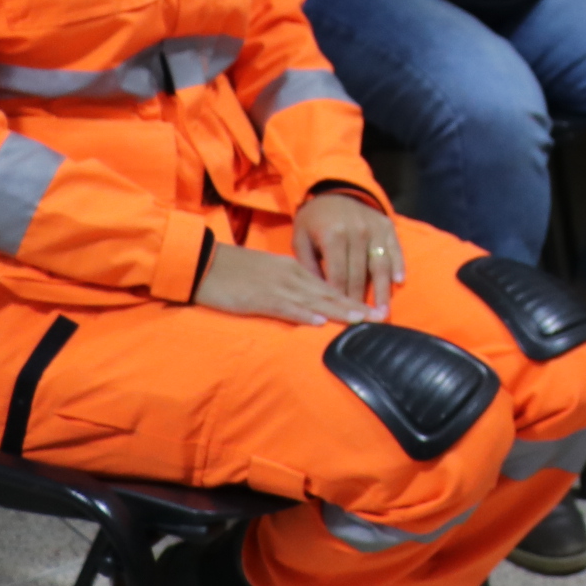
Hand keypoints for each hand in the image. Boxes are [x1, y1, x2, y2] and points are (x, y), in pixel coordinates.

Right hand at [194, 241, 378, 325]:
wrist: (204, 263)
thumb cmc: (235, 271)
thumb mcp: (271, 274)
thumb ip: (292, 285)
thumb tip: (314, 303)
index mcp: (295, 269)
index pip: (331, 286)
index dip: (354, 299)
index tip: (375, 310)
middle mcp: (292, 276)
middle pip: (331, 292)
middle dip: (356, 306)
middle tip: (381, 317)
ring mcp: (277, 286)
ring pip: (315, 299)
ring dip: (339, 310)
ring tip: (362, 320)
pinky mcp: (259, 298)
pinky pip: (285, 307)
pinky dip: (303, 314)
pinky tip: (319, 322)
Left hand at [294, 190, 400, 315]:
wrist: (333, 191)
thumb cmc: (313, 221)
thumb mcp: (300, 240)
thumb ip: (308, 265)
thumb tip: (318, 294)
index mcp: (332, 236)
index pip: (337, 275)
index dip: (339, 298)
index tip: (342, 318)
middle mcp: (356, 232)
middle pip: (359, 274)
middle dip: (361, 301)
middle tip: (366, 323)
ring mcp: (373, 229)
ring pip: (380, 265)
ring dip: (383, 291)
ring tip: (384, 312)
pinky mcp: (386, 225)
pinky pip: (395, 249)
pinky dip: (397, 265)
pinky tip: (399, 281)